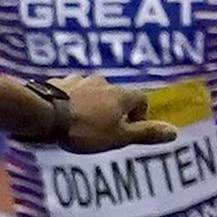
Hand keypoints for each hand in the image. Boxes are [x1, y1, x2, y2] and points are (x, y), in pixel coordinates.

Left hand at [55, 75, 177, 151]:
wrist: (42, 116)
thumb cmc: (83, 130)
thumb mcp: (118, 137)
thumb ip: (145, 133)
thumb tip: (174, 132)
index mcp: (121, 94)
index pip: (141, 98)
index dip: (139, 114)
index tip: (128, 129)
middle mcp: (102, 82)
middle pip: (115, 94)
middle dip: (112, 110)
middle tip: (101, 128)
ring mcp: (78, 79)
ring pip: (91, 90)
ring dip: (90, 103)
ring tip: (79, 122)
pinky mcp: (57, 82)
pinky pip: (69, 90)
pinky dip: (69, 100)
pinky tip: (60, 114)